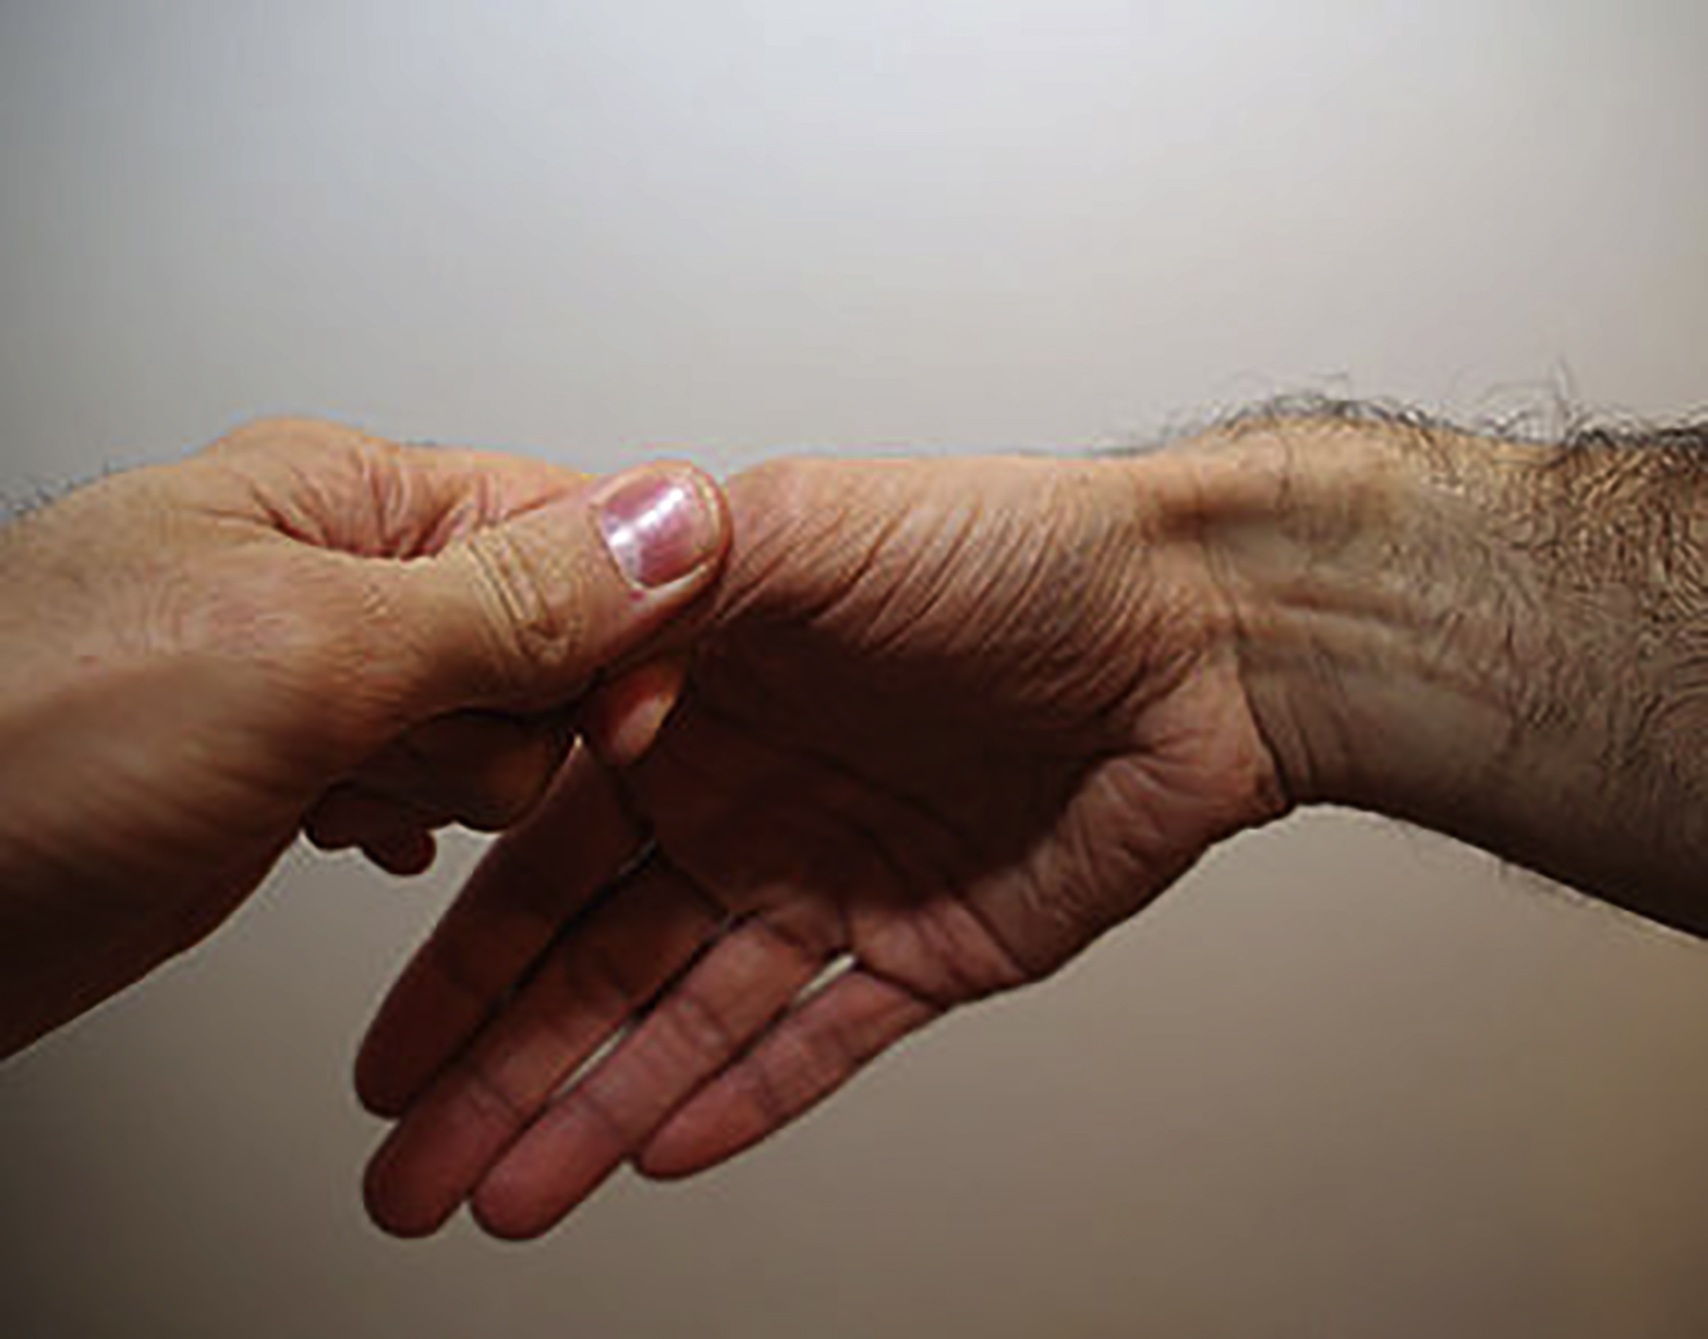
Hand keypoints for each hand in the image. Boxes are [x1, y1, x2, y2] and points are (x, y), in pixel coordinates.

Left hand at [0, 418, 728, 1056]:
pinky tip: (342, 830)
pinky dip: (403, 818)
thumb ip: (509, 596)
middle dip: (503, 727)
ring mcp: (308, 673)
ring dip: (440, 786)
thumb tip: (675, 520)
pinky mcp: (286, 762)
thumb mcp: (303, 656)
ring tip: (332, 792)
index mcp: (346, 498)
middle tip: (402, 749)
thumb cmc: (14, 748)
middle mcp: (334, 573)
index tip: (622, 719)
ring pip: (490, 730)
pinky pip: (419, 781)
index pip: (572, 526)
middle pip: (545, 644)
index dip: (624, 628)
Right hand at [357, 451, 1289, 1237]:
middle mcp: (750, 806)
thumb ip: (675, 587)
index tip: (385, 1054)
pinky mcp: (930, 947)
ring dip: (594, 1114)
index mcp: (697, 714)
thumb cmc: (1015, 549)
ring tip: (503, 1198)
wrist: (1196, 627)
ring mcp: (834, 884)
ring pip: (688, 1025)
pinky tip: (658, 1153)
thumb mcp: (817, 527)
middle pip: (595, 971)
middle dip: (498, 1077)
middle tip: (409, 1179)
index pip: (547, 860)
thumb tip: (565, 656)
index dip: (461, 964)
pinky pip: (821, 1043)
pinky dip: (742, 1100)